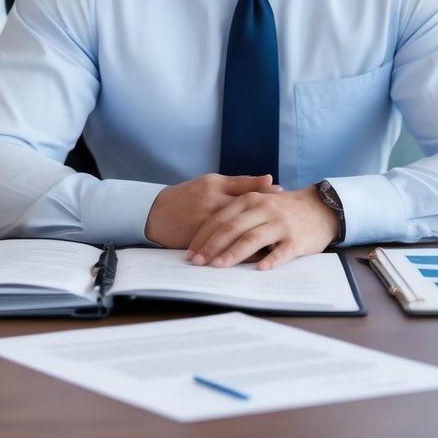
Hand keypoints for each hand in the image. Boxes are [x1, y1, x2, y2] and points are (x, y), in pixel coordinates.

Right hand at [144, 173, 281, 248]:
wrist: (155, 213)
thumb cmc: (186, 195)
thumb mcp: (210, 182)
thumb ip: (239, 183)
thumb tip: (269, 179)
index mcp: (215, 188)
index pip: (246, 191)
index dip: (265, 195)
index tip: (282, 197)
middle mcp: (211, 205)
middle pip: (243, 214)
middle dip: (263, 221)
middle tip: (281, 224)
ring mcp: (204, 224)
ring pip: (235, 234)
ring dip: (253, 241)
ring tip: (272, 245)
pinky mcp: (199, 241)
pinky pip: (223, 249)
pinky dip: (238, 253)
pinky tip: (252, 258)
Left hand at [185, 186, 339, 270]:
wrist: (320, 207)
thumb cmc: (283, 209)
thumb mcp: (259, 203)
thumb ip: (237, 215)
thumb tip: (207, 237)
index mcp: (250, 200)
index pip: (220, 219)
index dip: (203, 237)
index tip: (191, 253)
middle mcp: (264, 209)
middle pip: (232, 228)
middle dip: (212, 247)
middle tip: (198, 263)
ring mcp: (280, 223)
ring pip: (252, 239)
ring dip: (233, 254)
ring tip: (219, 267)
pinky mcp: (296, 239)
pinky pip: (281, 251)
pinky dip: (270, 261)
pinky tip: (259, 270)